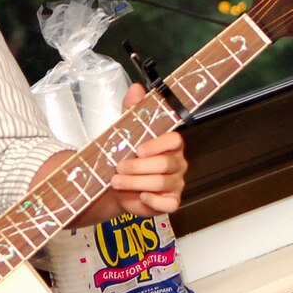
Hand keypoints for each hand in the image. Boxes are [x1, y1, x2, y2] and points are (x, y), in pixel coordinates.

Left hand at [107, 83, 186, 215]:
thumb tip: (136, 88)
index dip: (157, 145)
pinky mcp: (170, 202)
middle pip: (166, 164)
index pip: (175, 141)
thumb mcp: (126, 132)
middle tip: (119, 167)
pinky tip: (140, 197)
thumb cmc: (125, 157)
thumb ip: (132, 111)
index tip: (138, 149)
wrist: (115, 186)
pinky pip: (169, 204)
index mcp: (170, 145)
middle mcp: (177, 164)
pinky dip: (154, 201)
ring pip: (162, 183)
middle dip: (139, 167)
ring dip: (136, 182)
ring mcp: (175, 184)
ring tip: (116, 182)